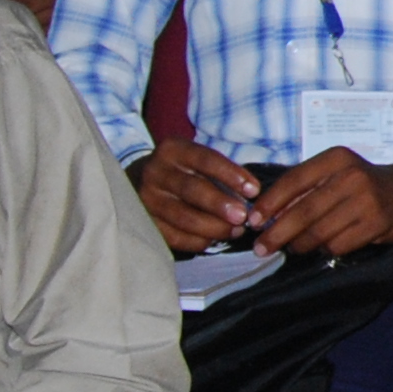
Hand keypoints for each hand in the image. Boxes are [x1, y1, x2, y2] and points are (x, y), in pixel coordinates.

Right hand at [131, 140, 263, 254]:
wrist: (138, 180)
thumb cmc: (181, 170)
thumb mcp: (195, 159)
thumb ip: (220, 173)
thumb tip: (250, 196)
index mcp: (173, 150)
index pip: (206, 160)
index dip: (231, 175)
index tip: (254, 191)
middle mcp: (156, 172)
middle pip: (192, 189)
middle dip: (220, 204)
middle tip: (243, 217)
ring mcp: (146, 198)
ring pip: (182, 216)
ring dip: (213, 227)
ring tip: (234, 231)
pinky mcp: (143, 222)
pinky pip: (172, 236)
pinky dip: (196, 241)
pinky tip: (213, 241)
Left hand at [247, 144, 392, 256]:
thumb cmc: (365, 184)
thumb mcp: (337, 174)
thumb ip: (306, 189)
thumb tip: (267, 216)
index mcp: (335, 159)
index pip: (293, 181)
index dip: (269, 204)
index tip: (253, 222)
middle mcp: (351, 176)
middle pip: (303, 212)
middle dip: (277, 234)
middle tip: (261, 248)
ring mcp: (366, 200)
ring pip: (319, 233)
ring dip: (301, 245)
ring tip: (295, 248)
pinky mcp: (378, 223)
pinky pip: (339, 245)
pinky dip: (327, 250)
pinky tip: (328, 246)